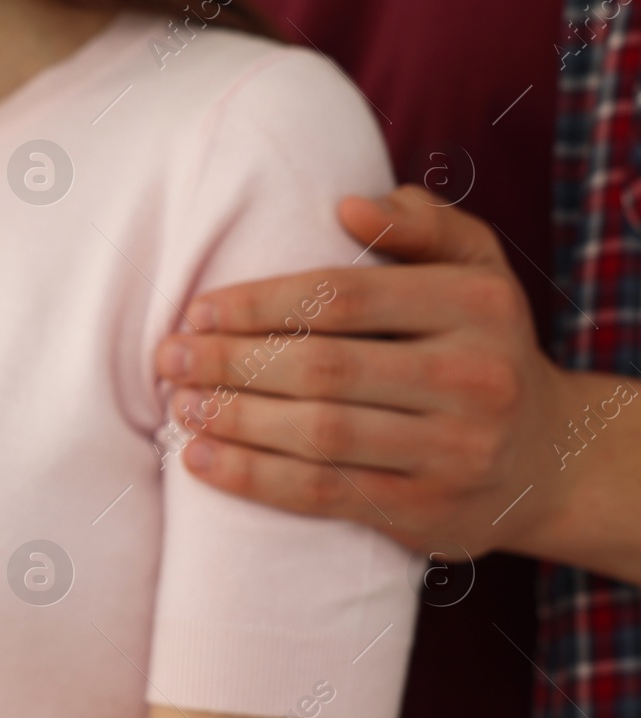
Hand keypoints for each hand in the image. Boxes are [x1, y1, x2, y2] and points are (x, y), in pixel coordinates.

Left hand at [153, 185, 577, 557]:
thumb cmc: (480, 345)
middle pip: (323, 367)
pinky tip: (201, 459)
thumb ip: (421, 225)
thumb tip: (348, 206)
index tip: (197, 310)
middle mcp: (475, 377)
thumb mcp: (475, 270)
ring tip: (179, 405)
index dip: (259, 304)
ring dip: (234, 419)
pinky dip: (253, 478)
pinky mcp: (429, 511)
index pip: (343, 297)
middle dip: (232, 362)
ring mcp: (455, 450)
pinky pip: (325, 494)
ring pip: (320, 434)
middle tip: (169, 358)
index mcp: (477, 305)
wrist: (550, 460)